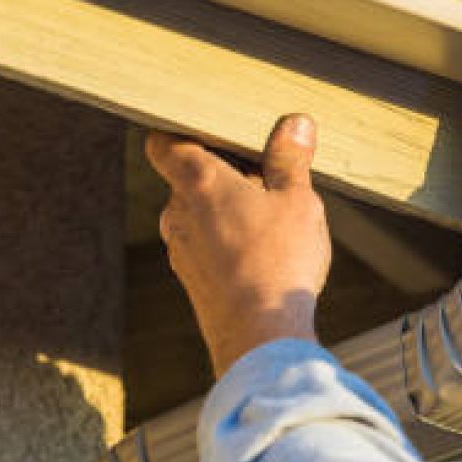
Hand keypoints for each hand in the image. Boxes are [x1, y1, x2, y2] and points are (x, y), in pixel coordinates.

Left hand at [146, 114, 331, 376]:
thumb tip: (295, 124)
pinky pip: (204, 246)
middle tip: (266, 175)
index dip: (182, 132)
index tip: (214, 133)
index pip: (164, 142)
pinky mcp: (191, 279)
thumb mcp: (297, 200)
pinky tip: (262, 254)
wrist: (259, 338)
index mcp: (198, 181)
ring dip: (227, 209)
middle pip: (189, 177)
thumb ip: (290, 159)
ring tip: (271, 218)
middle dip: (223, 173)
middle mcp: (178, 213)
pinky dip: (226, 241)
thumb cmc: (278, 262)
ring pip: (198, 214)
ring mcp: (180, 248)